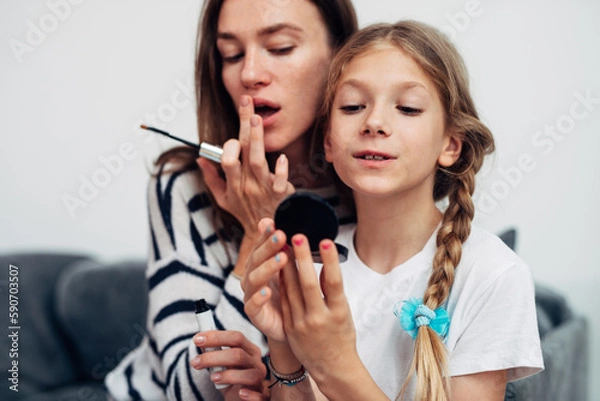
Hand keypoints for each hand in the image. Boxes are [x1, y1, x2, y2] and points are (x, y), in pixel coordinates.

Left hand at [190, 330, 268, 399]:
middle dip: (214, 357)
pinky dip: (251, 395)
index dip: (216, 337)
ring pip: (249, 375)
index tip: (197, 339)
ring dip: (228, 375)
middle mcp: (257, 363)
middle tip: (195, 362)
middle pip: (239, 354)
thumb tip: (200, 341)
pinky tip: (241, 393)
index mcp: (250, 350)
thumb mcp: (223, 365)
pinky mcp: (263, 397)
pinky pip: (260, 396)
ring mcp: (261, 380)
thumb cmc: (232, 379)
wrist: (240, 399)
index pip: (236, 338)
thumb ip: (215, 353)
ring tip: (212, 378)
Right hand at [198, 95, 293, 238]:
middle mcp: (247, 183)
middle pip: (244, 150)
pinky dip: (282, 170)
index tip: (234, 136)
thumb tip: (200, 158)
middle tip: (246, 101)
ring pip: (259, 161)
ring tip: (257, 118)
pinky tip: (283, 157)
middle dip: (244, 124)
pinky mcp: (281, 195)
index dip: (229, 146)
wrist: (265, 235)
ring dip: (258, 139)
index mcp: (233, 182)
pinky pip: (280, 182)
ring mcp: (264, 189)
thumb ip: (212, 178)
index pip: (227, 159)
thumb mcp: (223, 199)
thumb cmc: (245, 213)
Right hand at [241, 218, 288, 341]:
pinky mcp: (255, 315)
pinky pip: (252, 306)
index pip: (260, 246)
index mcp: (260, 265)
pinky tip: (267, 291)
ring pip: (253, 279)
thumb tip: (266, 220)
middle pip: (256, 259)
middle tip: (282, 236)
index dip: (266, 236)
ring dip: (267, 268)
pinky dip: (258, 298)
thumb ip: (280, 247)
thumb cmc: (290, 294)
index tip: (277, 224)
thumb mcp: (288, 268)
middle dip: (268, 247)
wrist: (291, 326)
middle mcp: (253, 278)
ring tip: (282, 259)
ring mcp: (251, 296)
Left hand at [280, 235, 359, 384]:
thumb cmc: (341, 335)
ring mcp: (302, 324)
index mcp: (338, 313)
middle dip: (302, 259)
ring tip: (285, 244)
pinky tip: (280, 266)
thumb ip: (333, 291)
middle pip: (308, 284)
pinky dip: (282, 282)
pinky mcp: (290, 327)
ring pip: (292, 290)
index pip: (334, 282)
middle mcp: (319, 318)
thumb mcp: (344, 312)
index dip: (330, 261)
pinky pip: (284, 300)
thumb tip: (327, 263)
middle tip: (298, 236)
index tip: (325, 241)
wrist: (332, 366)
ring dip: (287, 266)